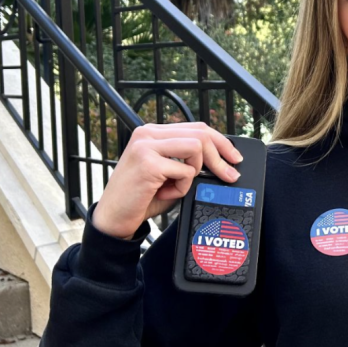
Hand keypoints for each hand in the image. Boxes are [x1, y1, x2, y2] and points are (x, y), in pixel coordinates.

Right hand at [90, 122, 243, 239]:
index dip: (220, 141)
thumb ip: (187, 162)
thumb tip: (221, 162)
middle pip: (200, 134)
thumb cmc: (141, 198)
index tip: (234, 158)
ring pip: (196, 147)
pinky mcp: (148, 163)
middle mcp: (148, 133)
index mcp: (153, 132)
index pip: (195, 127)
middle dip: (221, 156)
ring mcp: (146, 146)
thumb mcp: (168, 174)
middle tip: (231, 174)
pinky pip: (185, 172)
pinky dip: (182, 188)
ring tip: (178, 186)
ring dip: (195, 172)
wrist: (113, 219)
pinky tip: (165, 194)